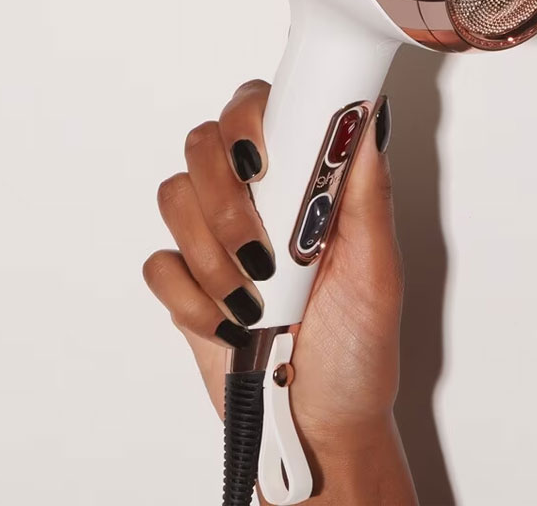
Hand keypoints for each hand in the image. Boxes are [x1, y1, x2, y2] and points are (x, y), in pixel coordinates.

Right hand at [143, 81, 416, 505]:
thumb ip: (367, 195)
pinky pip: (158, 263)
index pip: (259, 108)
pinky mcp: (185, 284)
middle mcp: (254, 196)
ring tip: (254, 301)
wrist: (319, 427)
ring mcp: (213, 237)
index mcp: (301, 179)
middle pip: (203, 144)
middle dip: (225, 200)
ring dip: (211, 254)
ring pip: (174, 196)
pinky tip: (228, 325)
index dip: (249, 119)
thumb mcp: (377, 272)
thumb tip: (365, 122)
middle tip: (259, 251)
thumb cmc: (359, 348)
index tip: (262, 159)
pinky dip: (189, 297)